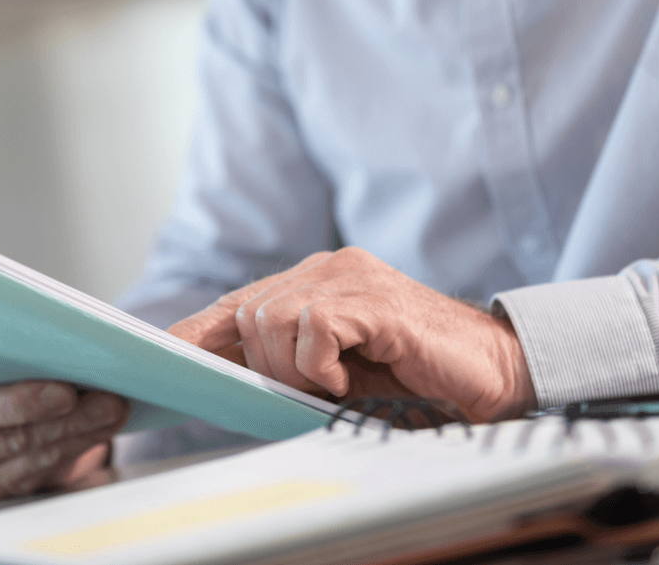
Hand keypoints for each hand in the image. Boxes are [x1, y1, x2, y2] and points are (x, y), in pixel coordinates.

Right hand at [0, 343, 128, 498]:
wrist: (20, 405)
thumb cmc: (5, 356)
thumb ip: (6, 328)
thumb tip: (55, 320)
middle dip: (26, 403)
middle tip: (68, 392)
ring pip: (14, 445)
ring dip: (69, 426)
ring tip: (109, 405)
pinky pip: (35, 467)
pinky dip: (76, 443)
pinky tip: (104, 425)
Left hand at [169, 248, 536, 422]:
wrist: (492, 370)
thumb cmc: (413, 374)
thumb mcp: (338, 372)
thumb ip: (290, 363)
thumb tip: (231, 379)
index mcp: (316, 281)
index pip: (241, 301)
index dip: (201, 329)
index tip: (166, 354)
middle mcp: (328, 268)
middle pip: (249, 313)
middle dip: (264, 366)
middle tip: (310, 390)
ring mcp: (351, 277)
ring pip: (271, 319)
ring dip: (291, 370)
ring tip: (332, 387)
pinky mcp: (374, 298)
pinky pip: (312, 328)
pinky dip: (319, 366)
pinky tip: (347, 380)